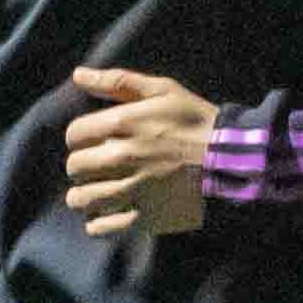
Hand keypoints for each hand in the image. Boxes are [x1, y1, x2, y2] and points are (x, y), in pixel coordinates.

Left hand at [62, 66, 214, 237]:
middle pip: (74, 167)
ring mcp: (131, 189)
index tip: (93, 141)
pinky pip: (100, 227)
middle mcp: (121, 157)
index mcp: (121, 124)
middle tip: (97, 166)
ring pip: (81, 199)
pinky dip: (96, 222)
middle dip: (82, 165)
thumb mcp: (162, 90)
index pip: (73, 135)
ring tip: (96, 191)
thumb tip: (78, 75)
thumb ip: (117, 81)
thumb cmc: (195, 120)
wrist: (229, 158)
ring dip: (84, 195)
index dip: (80, 137)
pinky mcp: (143, 216)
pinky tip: (105, 213)